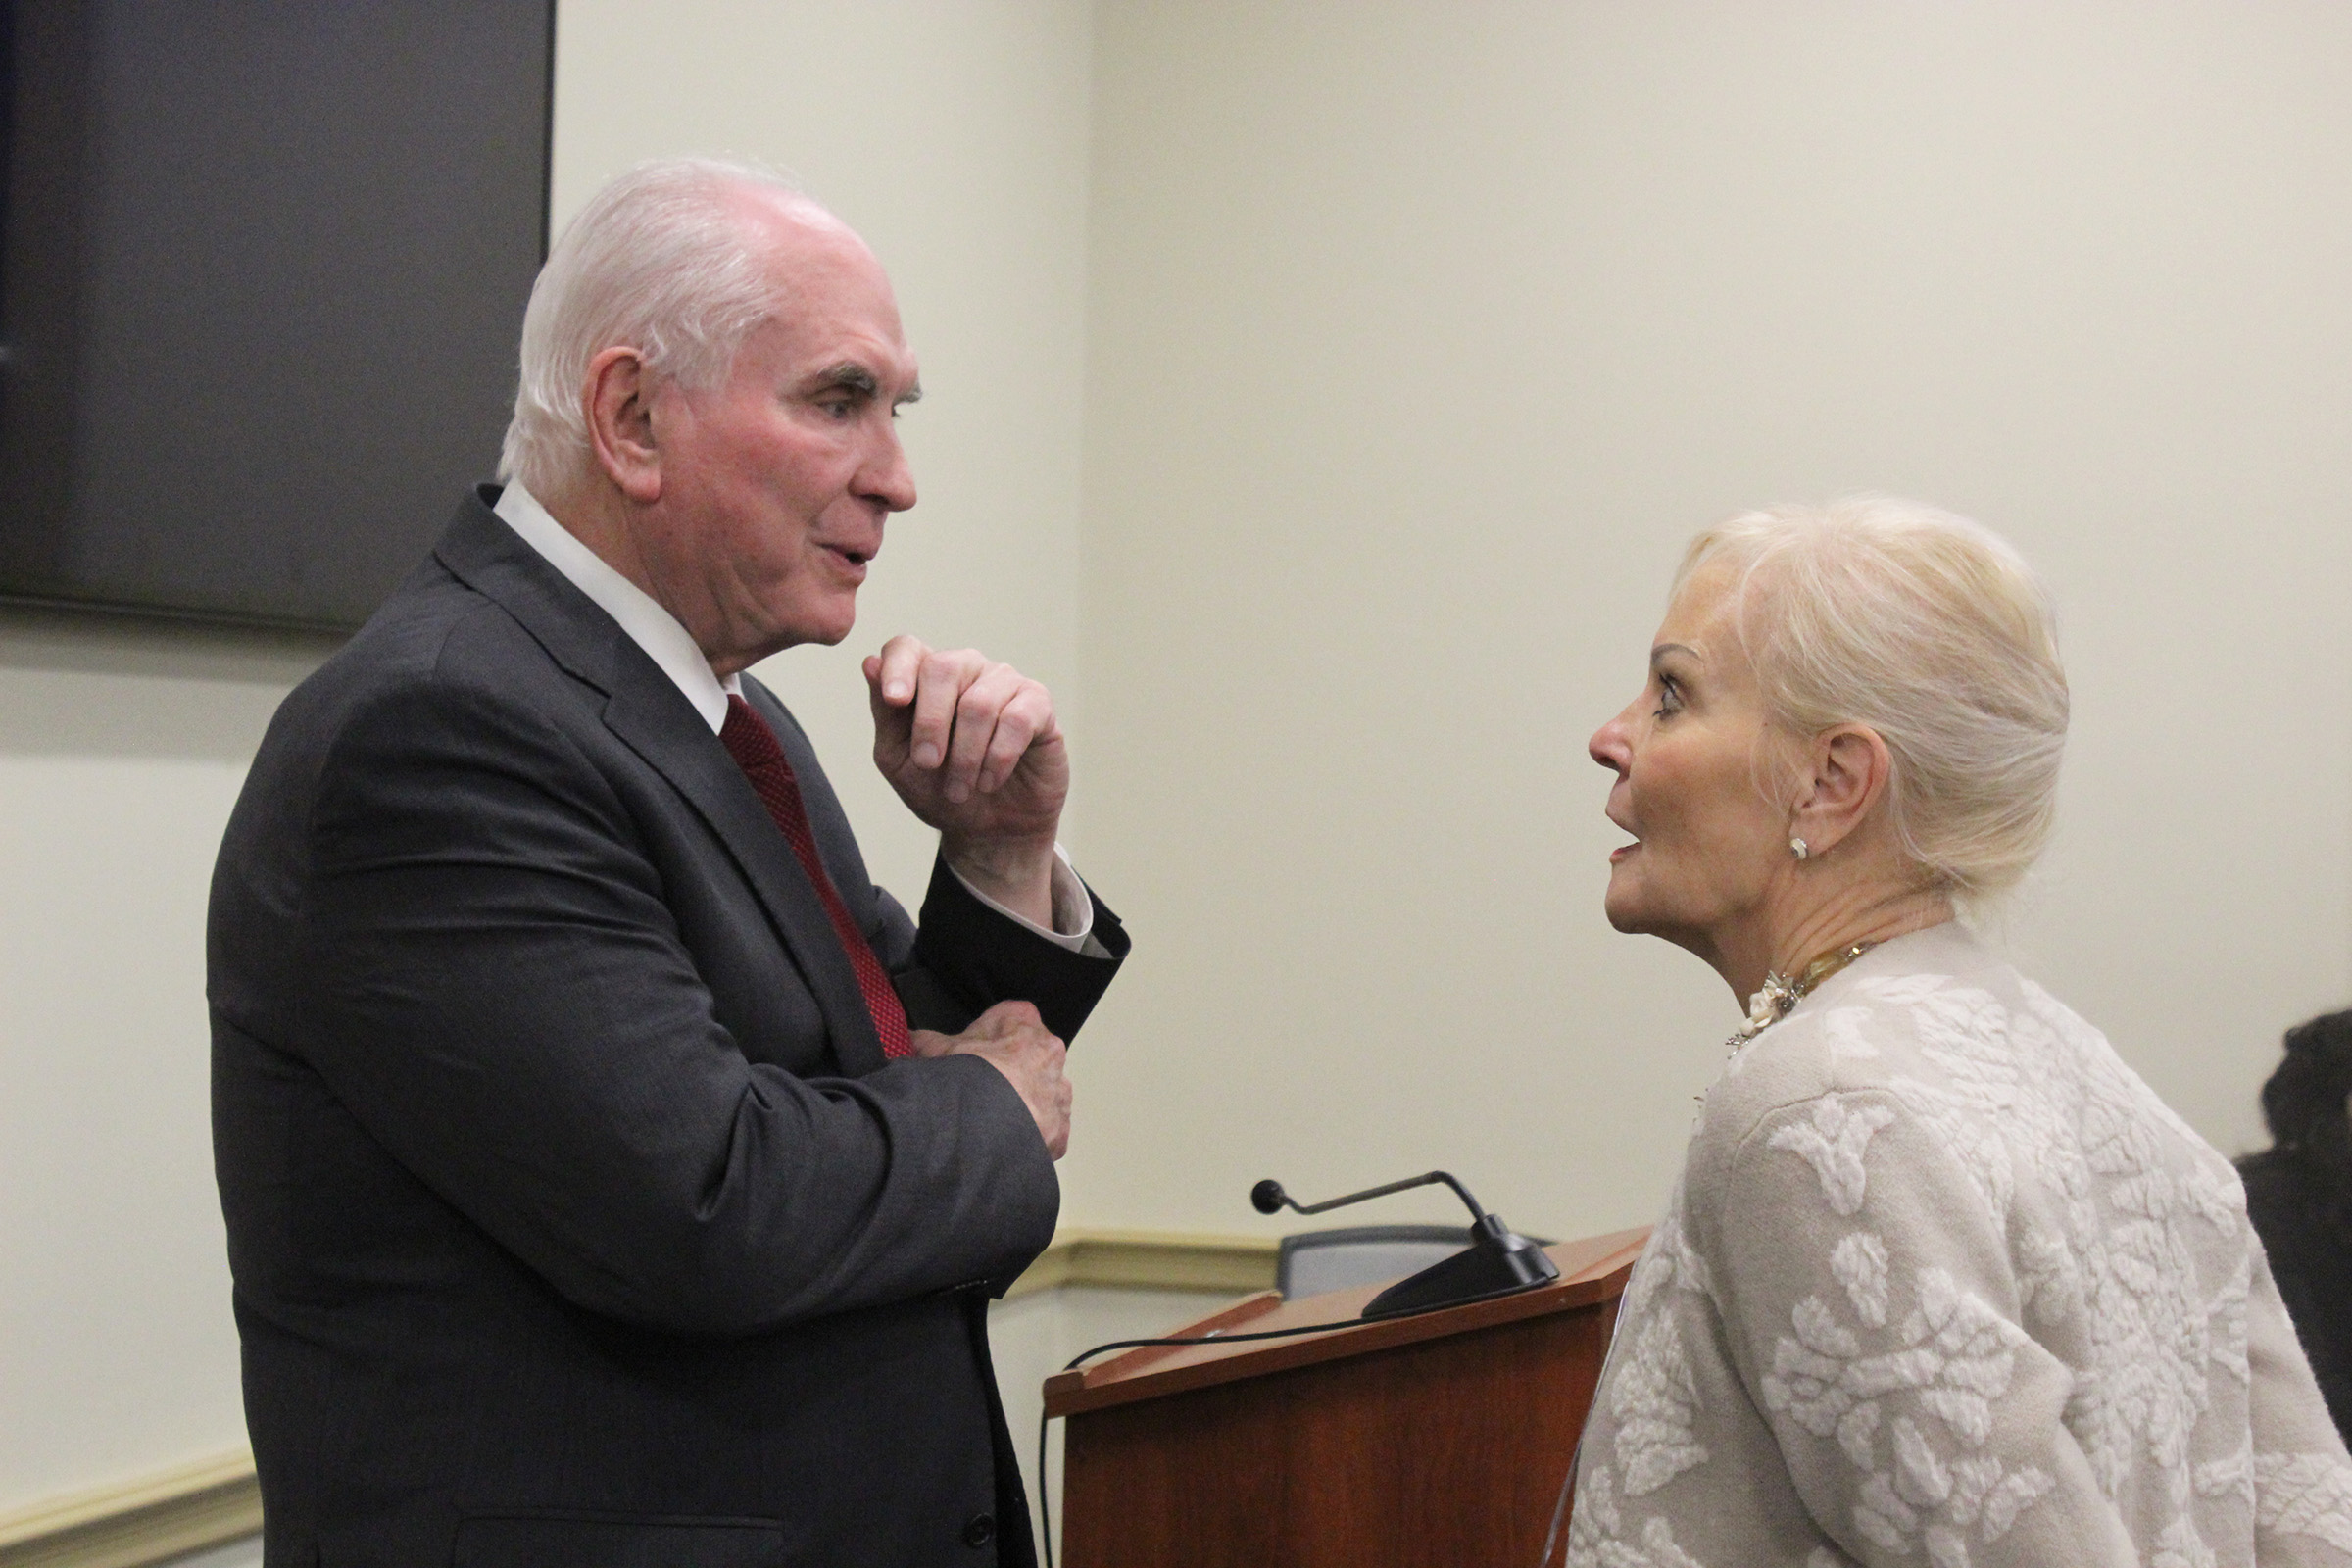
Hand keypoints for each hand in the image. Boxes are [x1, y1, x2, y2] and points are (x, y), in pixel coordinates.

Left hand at [865, 636, 1067, 921]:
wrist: (987, 831)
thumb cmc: (938, 789)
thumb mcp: (898, 759)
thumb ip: (884, 713)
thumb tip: (870, 662)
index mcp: (925, 677)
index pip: (906, 648)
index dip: (898, 668)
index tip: (895, 701)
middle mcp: (966, 669)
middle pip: (943, 667)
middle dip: (930, 723)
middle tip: (929, 764)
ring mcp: (1005, 683)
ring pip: (979, 702)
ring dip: (965, 756)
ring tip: (960, 789)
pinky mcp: (1038, 705)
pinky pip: (1017, 719)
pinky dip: (998, 758)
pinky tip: (989, 780)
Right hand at [912, 1000, 1071, 1158]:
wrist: (982, 1121)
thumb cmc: (964, 1075)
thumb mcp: (936, 1050)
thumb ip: (926, 1040)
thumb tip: (908, 1037)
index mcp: (1024, 1021)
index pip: (1010, 1019)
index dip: (989, 1037)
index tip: (974, 1054)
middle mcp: (1051, 1051)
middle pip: (1031, 1057)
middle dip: (1009, 1071)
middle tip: (981, 1088)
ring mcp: (1058, 1091)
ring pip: (1043, 1094)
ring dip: (1024, 1103)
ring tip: (992, 1119)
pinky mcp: (1060, 1127)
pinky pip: (1048, 1130)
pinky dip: (1030, 1135)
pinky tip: (1006, 1140)